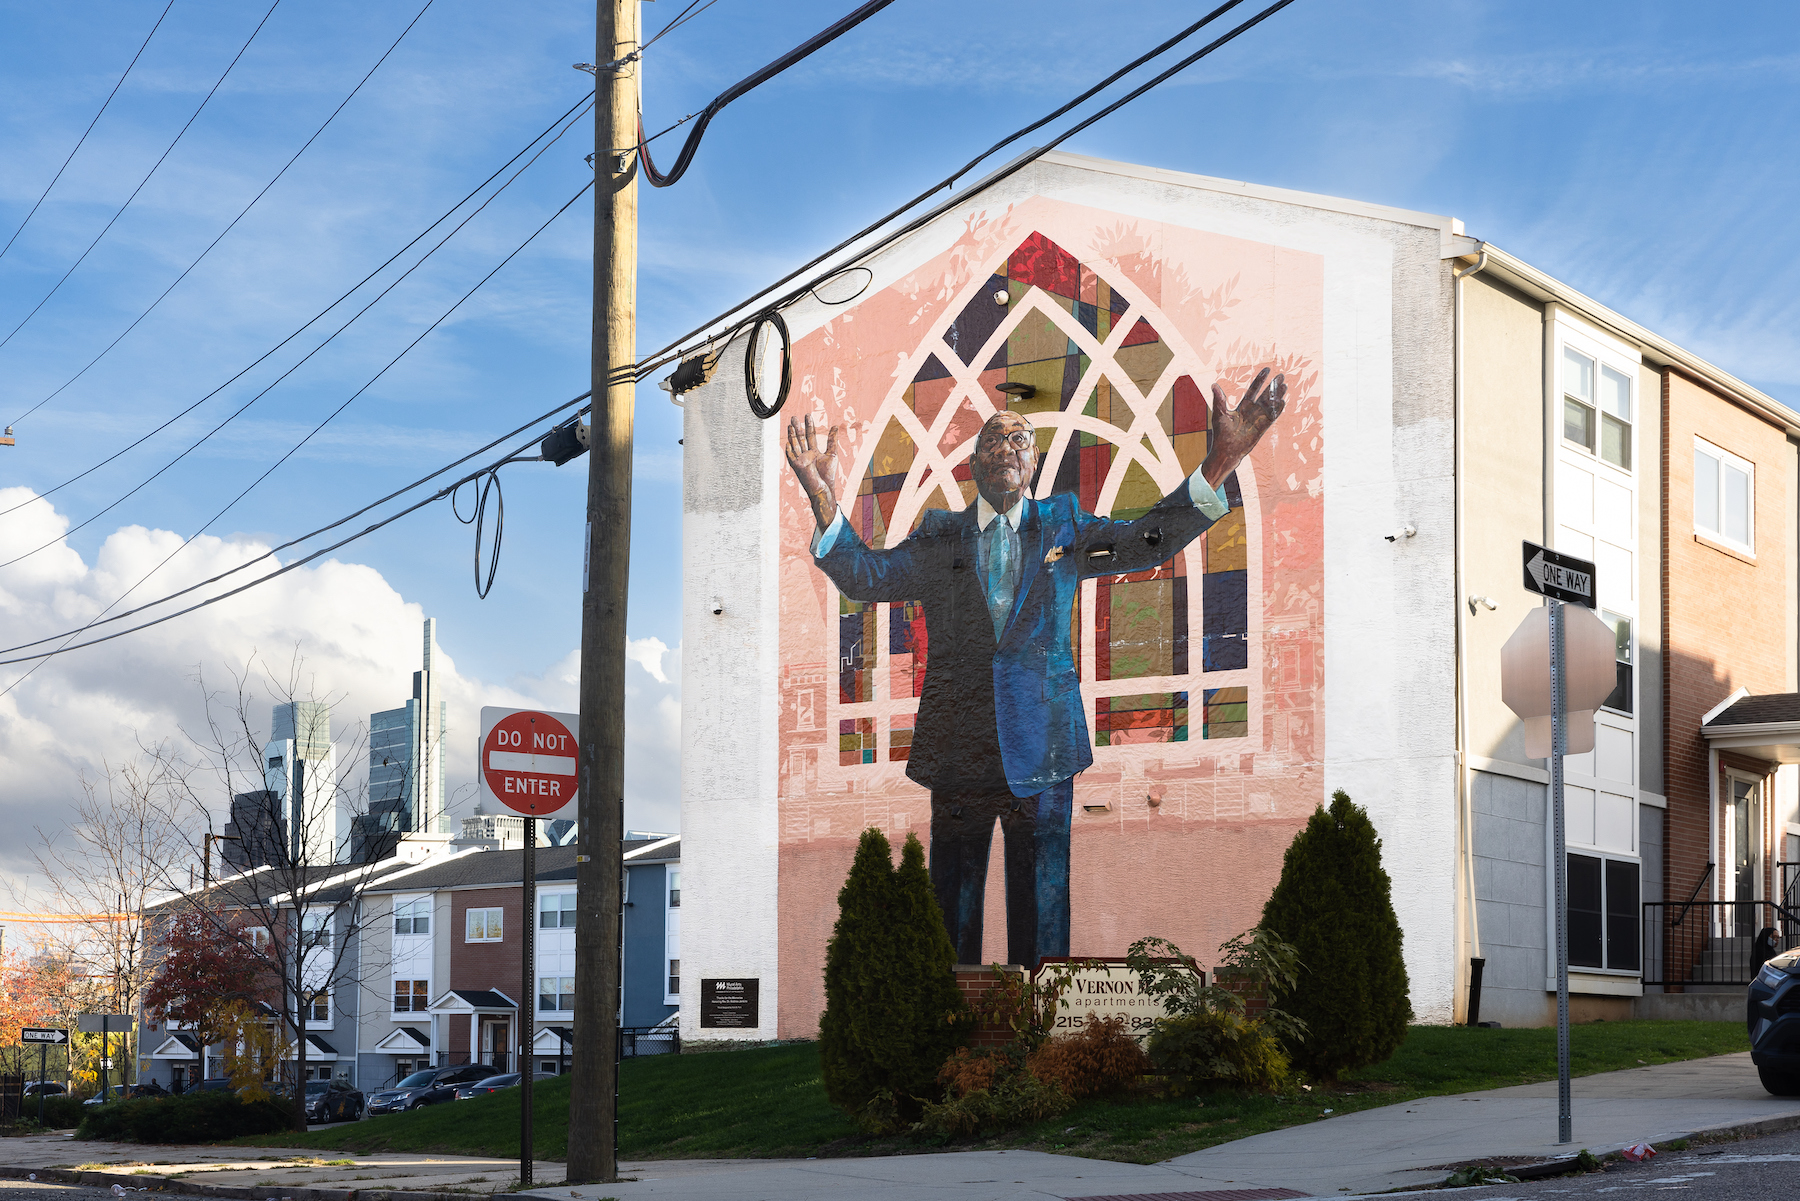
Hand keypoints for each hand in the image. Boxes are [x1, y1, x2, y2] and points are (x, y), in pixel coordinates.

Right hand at [785, 414, 842, 530]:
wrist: (824, 488)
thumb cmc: (828, 474)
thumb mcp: (832, 454)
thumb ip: (832, 440)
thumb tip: (835, 426)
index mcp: (813, 452)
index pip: (810, 436)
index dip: (809, 425)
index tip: (807, 415)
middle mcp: (805, 455)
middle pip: (800, 438)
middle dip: (798, 427)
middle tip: (794, 416)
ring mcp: (800, 460)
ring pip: (795, 444)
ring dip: (792, 435)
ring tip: (791, 424)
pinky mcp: (797, 466)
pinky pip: (791, 457)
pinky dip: (789, 450)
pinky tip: (787, 442)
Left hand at [1200, 368, 1285, 489]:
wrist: (1226, 450)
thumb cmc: (1221, 433)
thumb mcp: (1220, 414)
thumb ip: (1219, 400)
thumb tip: (1214, 384)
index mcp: (1243, 406)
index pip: (1253, 390)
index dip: (1260, 380)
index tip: (1267, 370)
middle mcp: (1252, 411)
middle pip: (1264, 396)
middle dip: (1272, 386)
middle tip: (1281, 376)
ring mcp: (1258, 419)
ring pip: (1270, 405)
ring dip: (1277, 396)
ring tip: (1284, 386)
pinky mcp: (1262, 428)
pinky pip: (1271, 417)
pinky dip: (1276, 410)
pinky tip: (1282, 401)